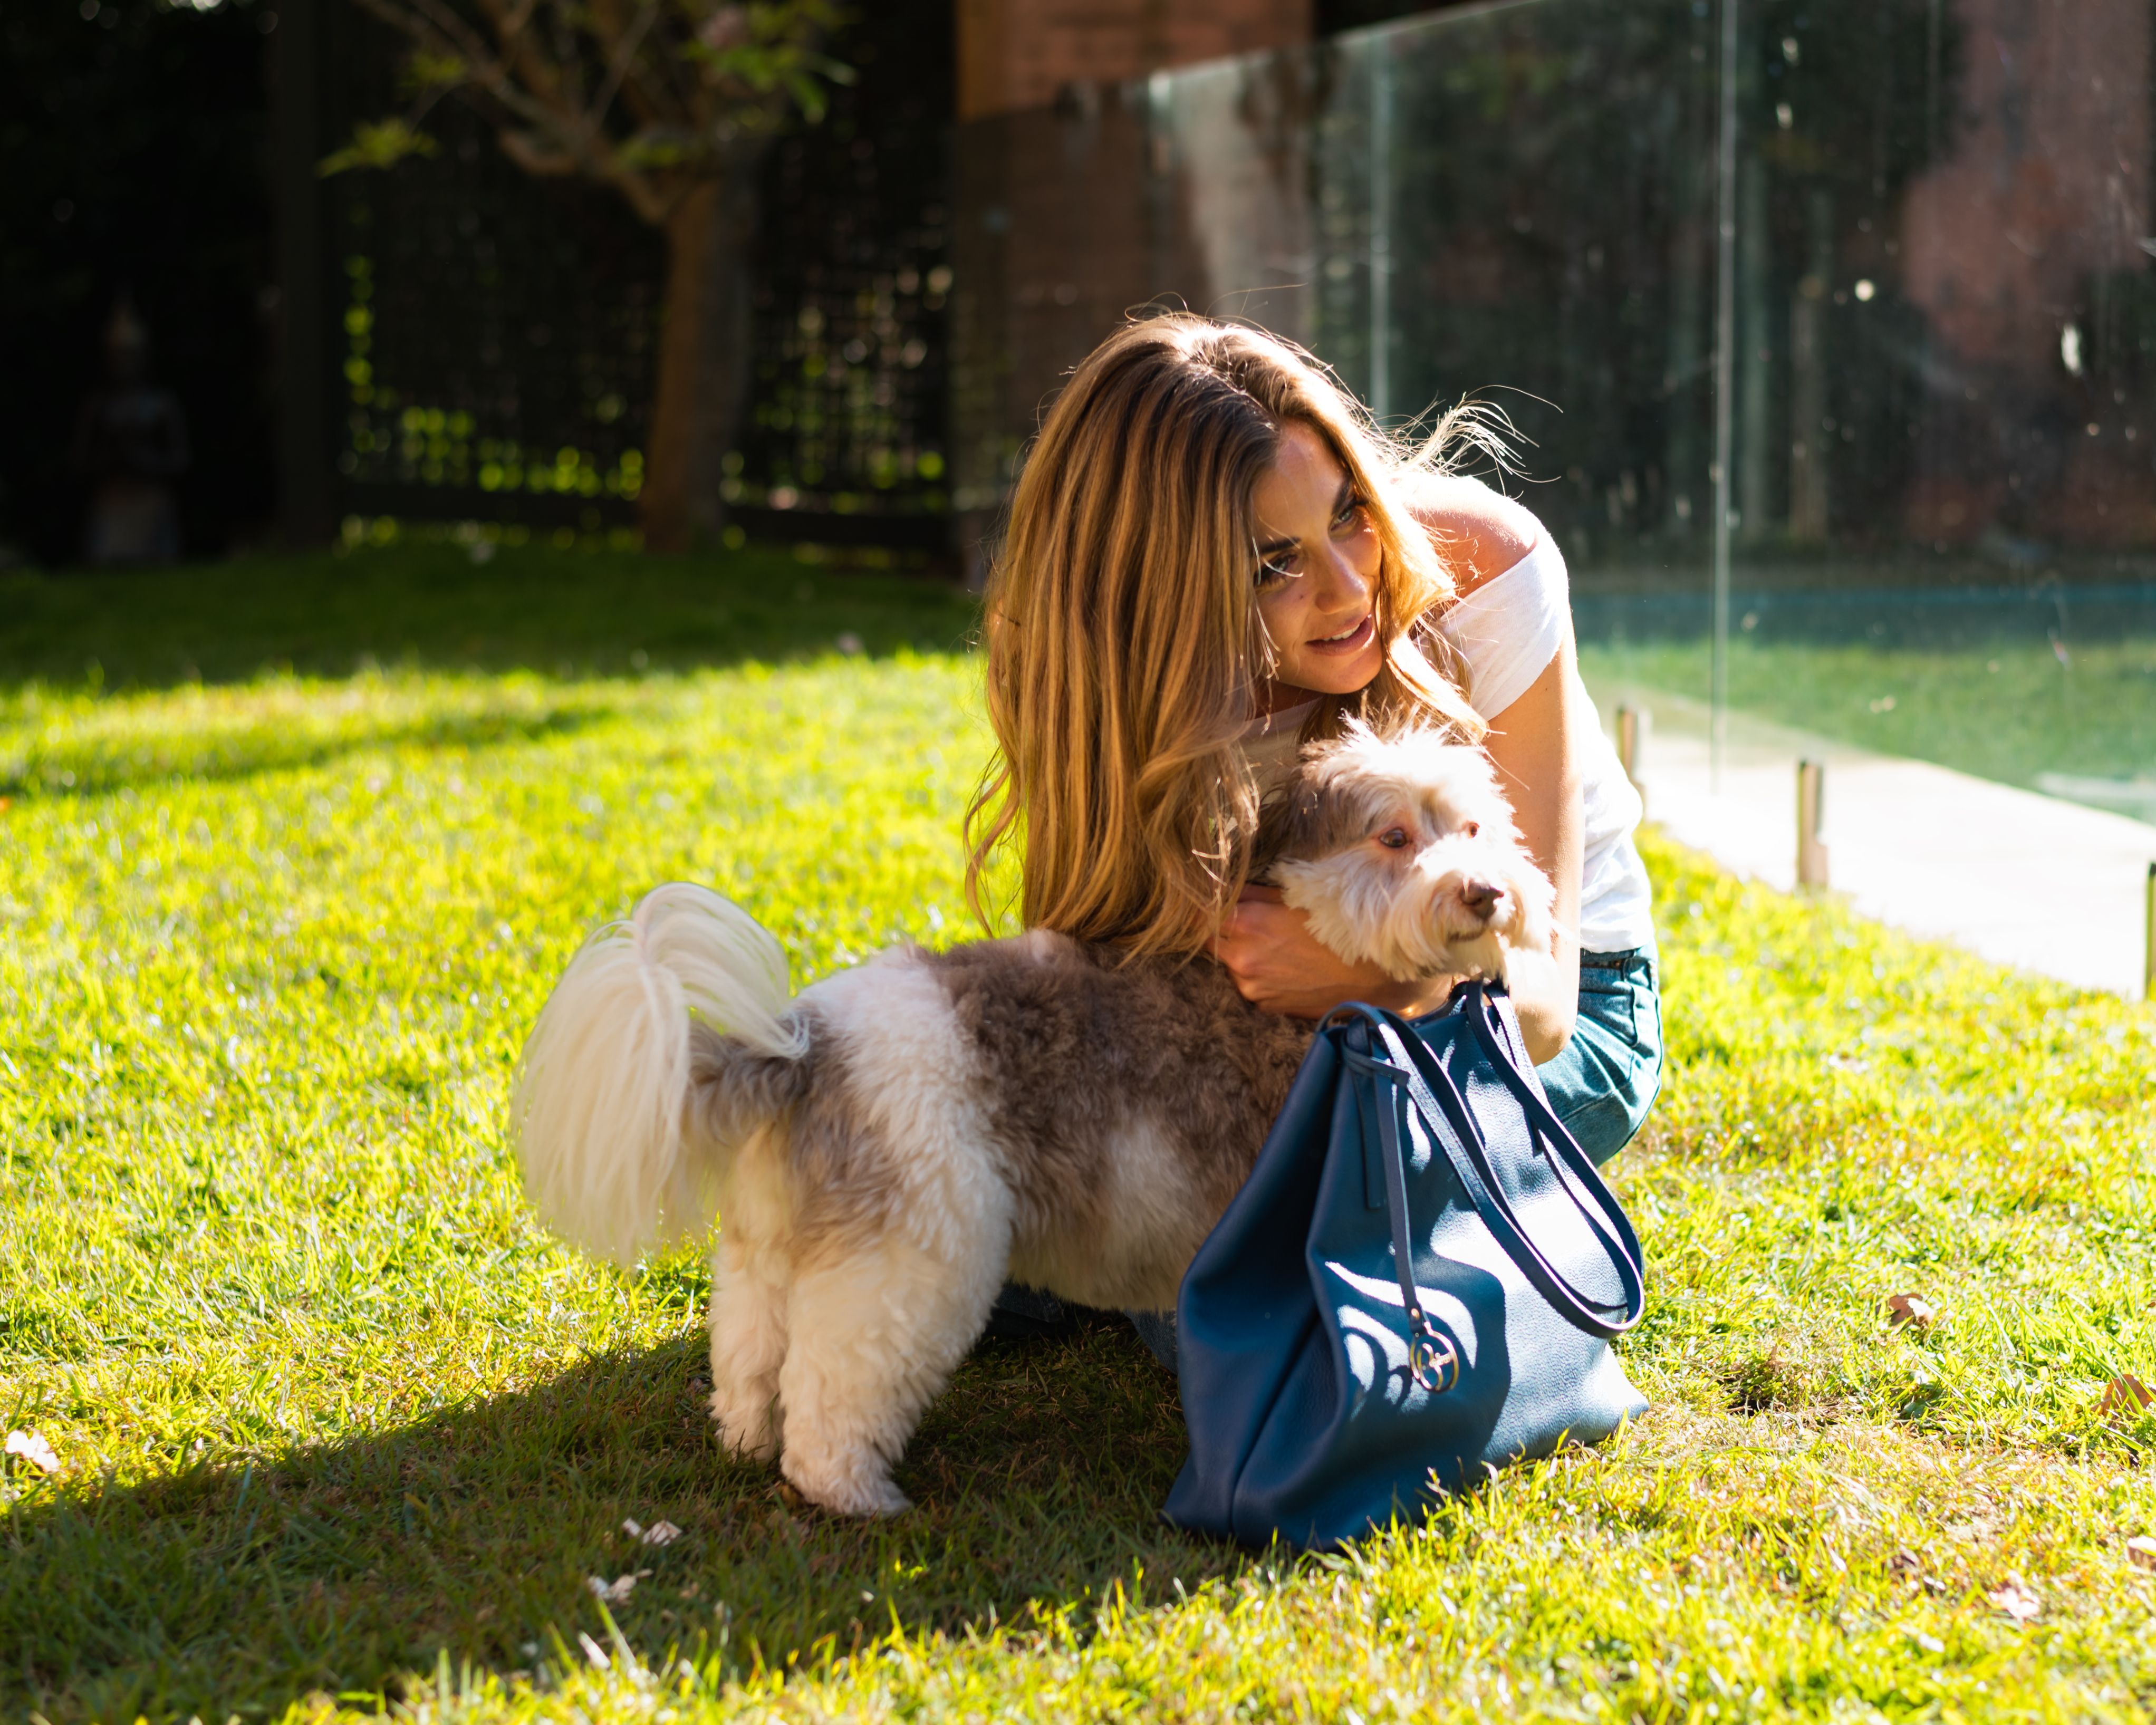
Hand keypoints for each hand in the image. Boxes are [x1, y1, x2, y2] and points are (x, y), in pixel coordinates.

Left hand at [1209, 886, 1456, 1020]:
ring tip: (1273, 945)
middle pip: (1210, 940)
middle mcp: (1241, 957)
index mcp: (1247, 923)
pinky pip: (1248, 983)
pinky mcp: (1263, 1005)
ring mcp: (1250, 985)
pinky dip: (1257, 973)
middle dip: (1220, 930)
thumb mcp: (1297, 898)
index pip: (1200, 914)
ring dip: (1240, 952)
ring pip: (1229, 963)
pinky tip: (1284, 966)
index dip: (1201, 907)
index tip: (1203, 902)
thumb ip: (1254, 895)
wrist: (1371, 976)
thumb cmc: (1338, 928)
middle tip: (1240, 921)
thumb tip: (1226, 888)